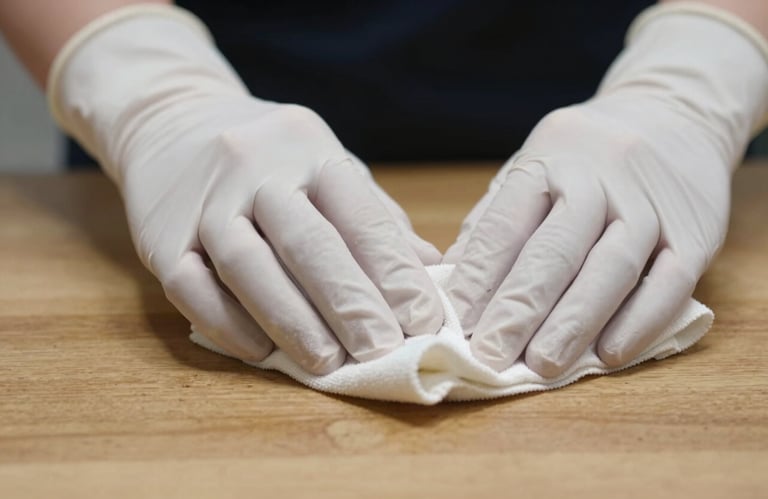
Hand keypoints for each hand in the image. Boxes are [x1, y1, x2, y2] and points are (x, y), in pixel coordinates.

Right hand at [49, 6, 442, 373]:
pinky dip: (229, 326)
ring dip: (292, 322)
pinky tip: (262, 353)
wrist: (171, 118)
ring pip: (248, 267)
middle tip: (381, 351)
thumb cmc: (268, 155)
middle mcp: (255, 168)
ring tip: (327, 364)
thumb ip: (375, 215)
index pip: (360, 216)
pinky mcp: (159, 237)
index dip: (395, 274)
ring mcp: (204, 202)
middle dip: (349, 304)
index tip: (423, 322)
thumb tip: (431, 271)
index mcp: (310, 148)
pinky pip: (191, 288)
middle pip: (307, 242)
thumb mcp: (326, 163)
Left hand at [444, 4, 767, 375]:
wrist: (672, 113)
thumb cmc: (583, 158)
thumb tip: (451, 287)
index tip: (457, 325)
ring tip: (542, 366)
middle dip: (519, 309)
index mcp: (545, 163)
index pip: (505, 226)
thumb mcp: (530, 170)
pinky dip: (642, 320)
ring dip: (575, 322)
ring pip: (612, 267)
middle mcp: (597, 178)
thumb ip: (493, 224)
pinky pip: (671, 281)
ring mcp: (649, 204)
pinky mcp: (695, 230)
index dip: (478, 280)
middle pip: (556, 250)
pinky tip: (611, 354)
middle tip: (491, 356)